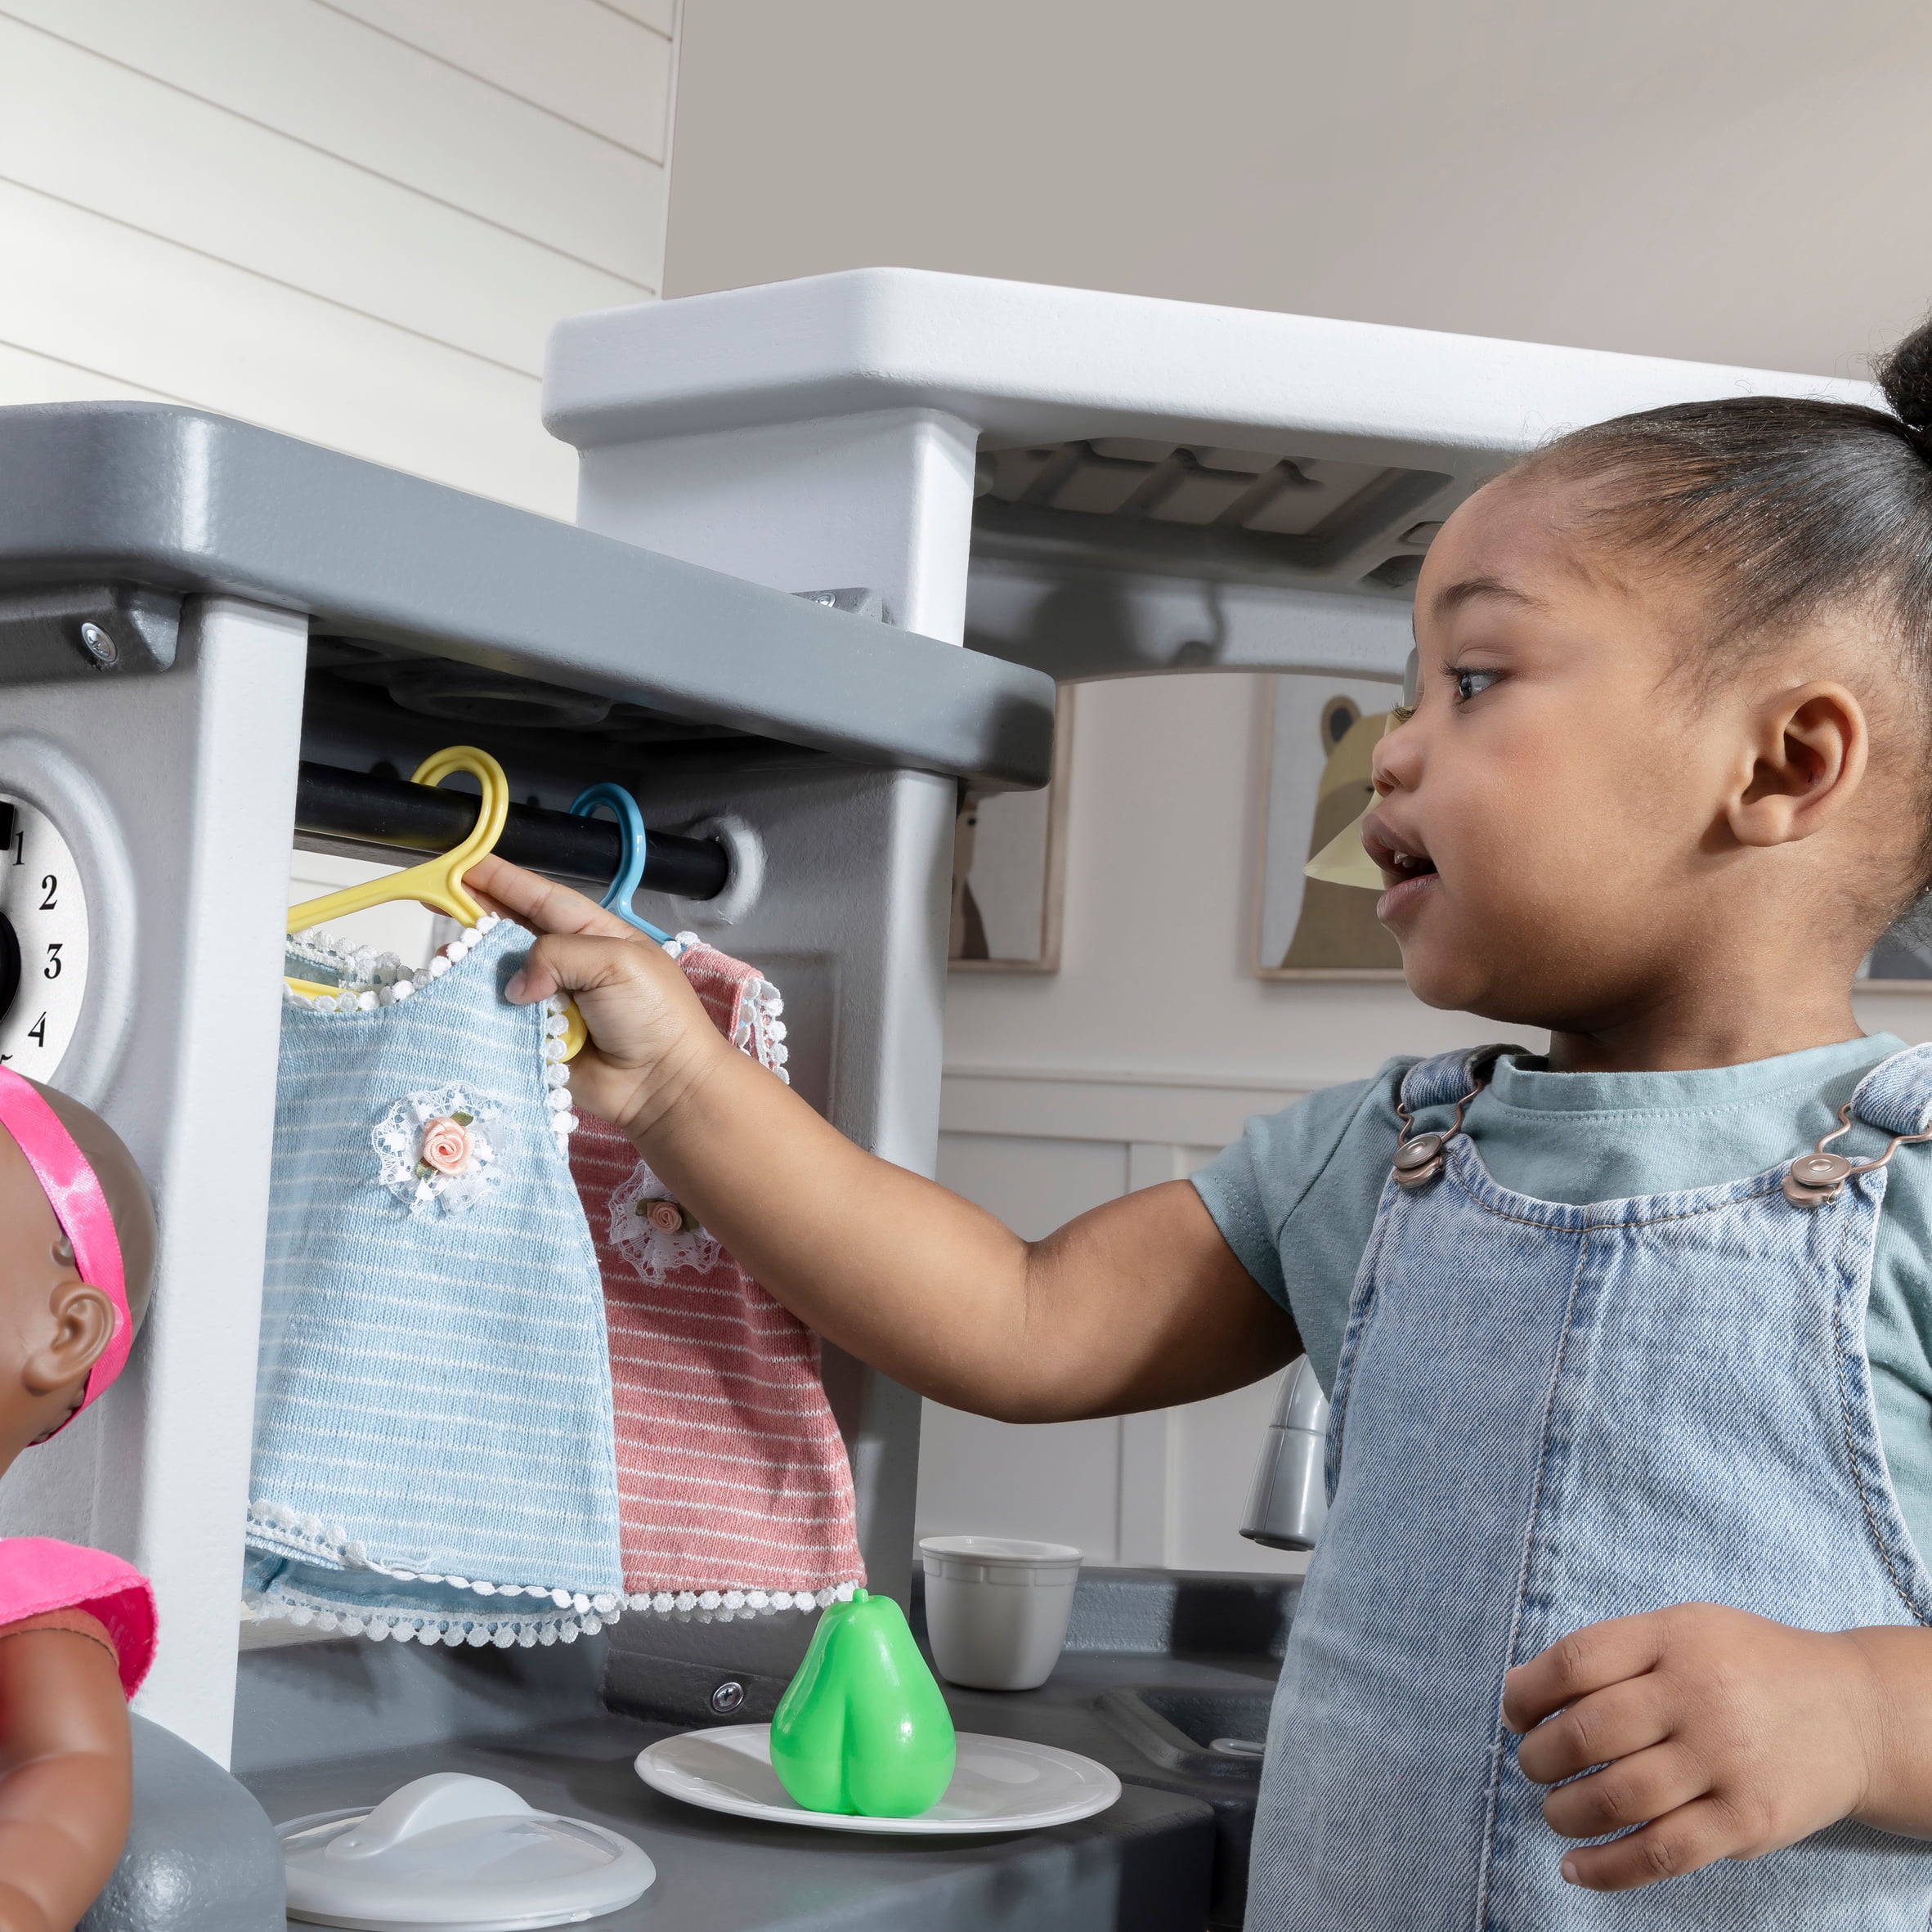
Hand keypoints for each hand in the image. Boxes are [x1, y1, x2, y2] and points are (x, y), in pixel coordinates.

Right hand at [465, 857, 732, 1134]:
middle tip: (434, 899)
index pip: (539, 897)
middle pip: (511, 931)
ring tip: (445, 956)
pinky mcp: (536, 1038)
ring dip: (471, 964)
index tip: (462, 864)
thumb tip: (515, 985)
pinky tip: (453, 998)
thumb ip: (558, 955)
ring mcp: (550, 1001)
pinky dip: (476, 1010)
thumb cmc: (654, 1015)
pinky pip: (498, 1019)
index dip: (501, 879)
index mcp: (593, 933)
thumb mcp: (617, 962)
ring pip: (498, 975)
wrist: (664, 1084)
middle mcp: (568, 963)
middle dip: (474, 914)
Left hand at [1503, 1603, 1888, 1890]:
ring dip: (1564, 1811)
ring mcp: (1725, 1762)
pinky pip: (1661, 1854)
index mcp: (1674, 1638)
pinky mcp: (1747, 1822)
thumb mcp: (1683, 1630)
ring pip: (1616, 1798)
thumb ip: (1608, 1653)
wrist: (1852, 1714)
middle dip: (1539, 1756)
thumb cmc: (1745, 1667)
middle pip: (1587, 1733)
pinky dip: (1606, 1868)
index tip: (1515, 1714)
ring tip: (1555, 1810)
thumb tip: (1519, 1692)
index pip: (1575, 1662)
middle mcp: (1698, 1697)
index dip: (1527, 1692)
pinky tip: (1575, 1868)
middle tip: (1532, 1765)